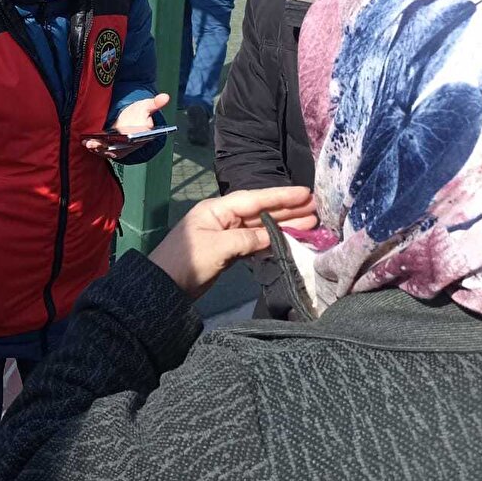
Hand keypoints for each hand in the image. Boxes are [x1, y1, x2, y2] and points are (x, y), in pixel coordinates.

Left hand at [83, 93, 169, 159]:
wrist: (131, 121)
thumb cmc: (138, 114)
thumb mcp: (146, 106)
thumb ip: (155, 103)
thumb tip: (166, 97)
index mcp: (141, 136)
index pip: (134, 140)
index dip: (125, 140)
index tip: (118, 138)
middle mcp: (131, 145)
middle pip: (120, 148)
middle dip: (107, 147)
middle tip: (95, 143)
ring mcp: (121, 149)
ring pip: (110, 151)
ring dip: (98, 148)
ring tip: (89, 143)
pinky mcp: (112, 150)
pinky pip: (103, 151)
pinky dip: (95, 148)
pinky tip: (86, 142)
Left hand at [149, 186, 315, 300]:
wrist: (165, 287)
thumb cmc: (188, 261)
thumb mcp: (218, 247)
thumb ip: (247, 239)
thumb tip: (272, 236)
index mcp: (217, 209)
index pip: (254, 199)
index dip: (280, 196)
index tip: (305, 193)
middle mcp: (223, 218)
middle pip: (260, 211)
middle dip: (287, 210)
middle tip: (316, 208)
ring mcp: (226, 235)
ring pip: (261, 227)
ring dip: (284, 225)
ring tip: (310, 223)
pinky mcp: (228, 252)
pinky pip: (255, 242)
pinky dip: (273, 241)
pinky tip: (290, 241)